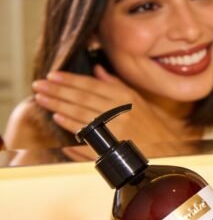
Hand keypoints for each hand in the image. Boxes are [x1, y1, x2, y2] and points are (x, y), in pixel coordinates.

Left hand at [32, 65, 183, 145]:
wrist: (168, 150)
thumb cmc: (151, 124)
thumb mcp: (137, 100)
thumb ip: (116, 84)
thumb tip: (97, 69)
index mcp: (125, 99)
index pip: (91, 86)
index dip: (70, 80)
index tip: (51, 75)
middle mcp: (120, 114)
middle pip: (82, 99)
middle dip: (57, 91)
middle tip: (38, 86)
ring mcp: (115, 132)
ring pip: (81, 115)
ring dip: (59, 107)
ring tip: (42, 99)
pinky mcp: (113, 148)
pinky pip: (88, 137)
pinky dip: (72, 128)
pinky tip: (58, 120)